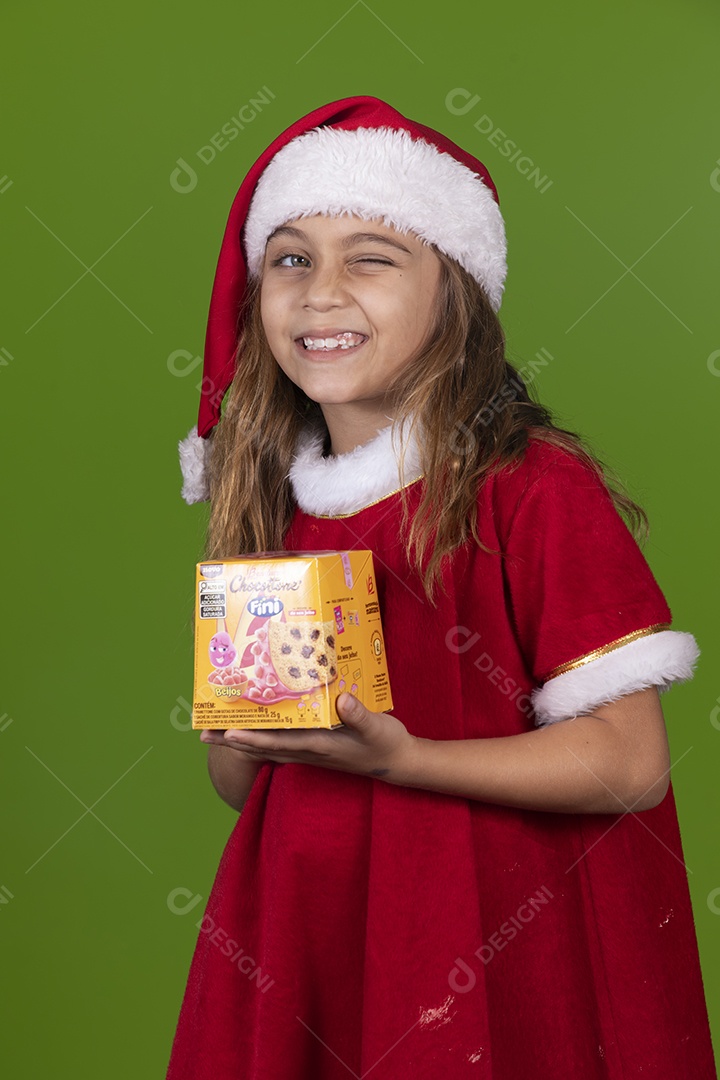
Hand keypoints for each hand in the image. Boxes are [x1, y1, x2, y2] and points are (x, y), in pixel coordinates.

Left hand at [199, 693, 417, 782]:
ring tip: (216, 732)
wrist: (398, 763)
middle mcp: (308, 751)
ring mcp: (310, 752)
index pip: (277, 743)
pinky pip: (281, 743)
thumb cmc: (386, 744)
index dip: (251, 739)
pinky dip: (262, 737)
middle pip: (262, 747)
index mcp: (318, 745)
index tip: (226, 733)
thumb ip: (359, 715)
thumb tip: (341, 701)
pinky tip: (253, 729)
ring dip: (241, 740)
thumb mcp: (377, 727)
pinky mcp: (315, 748)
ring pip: (267, 746)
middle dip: (233, 740)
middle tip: (202, 734)